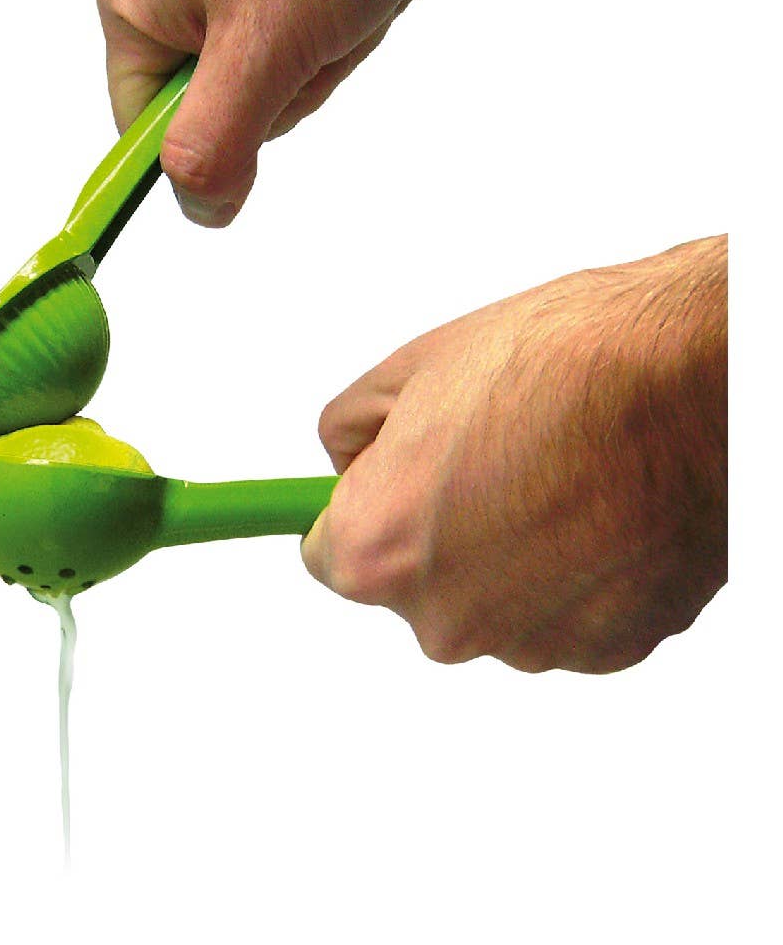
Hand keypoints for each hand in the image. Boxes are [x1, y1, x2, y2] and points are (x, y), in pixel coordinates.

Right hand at [96, 0, 429, 225]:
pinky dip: (339, 40)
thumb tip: (197, 210)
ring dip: (320, 64)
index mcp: (138, 7)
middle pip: (220, 117)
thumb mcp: (260, 46)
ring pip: (271, 93)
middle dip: (284, 90)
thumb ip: (214, 141)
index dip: (209, 142)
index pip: (148, 133)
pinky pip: (303, 60)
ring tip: (333, 5)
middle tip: (308, 33)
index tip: (255, 107)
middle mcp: (173, 2)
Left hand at [301, 236, 727, 673]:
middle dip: (433, 533)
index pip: (325, 556)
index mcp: (376, 552)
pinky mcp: (606, 651)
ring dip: (507, 557)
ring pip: (489, 603)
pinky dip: (571, 577)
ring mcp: (529, 644)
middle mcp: (443, 620)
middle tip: (489, 463)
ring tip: (554, 479)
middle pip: (411, 585)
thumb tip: (347, 466)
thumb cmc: (555, 363)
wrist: (688, 378)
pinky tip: (599, 512)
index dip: (356, 509)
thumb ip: (349, 433)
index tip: (384, 489)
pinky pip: (559, 614)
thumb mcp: (408, 368)